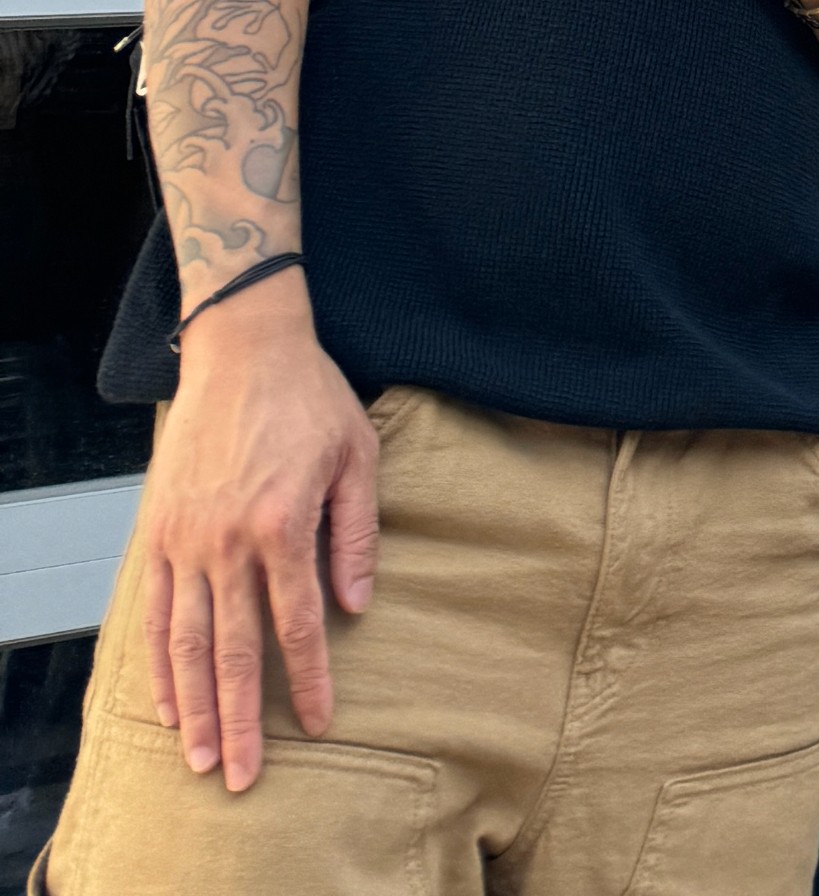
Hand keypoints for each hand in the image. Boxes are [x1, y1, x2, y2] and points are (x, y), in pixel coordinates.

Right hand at [141, 277, 378, 787]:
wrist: (242, 347)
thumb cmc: (310, 396)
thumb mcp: (358, 452)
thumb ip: (357, 532)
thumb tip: (356, 605)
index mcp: (283, 523)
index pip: (298, 623)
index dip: (310, 680)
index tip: (319, 723)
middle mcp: (228, 540)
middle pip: (235, 650)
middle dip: (241, 720)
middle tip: (243, 777)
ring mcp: (186, 540)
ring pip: (189, 643)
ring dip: (194, 706)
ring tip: (199, 759)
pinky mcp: (158, 533)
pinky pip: (156, 611)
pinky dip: (159, 662)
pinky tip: (167, 700)